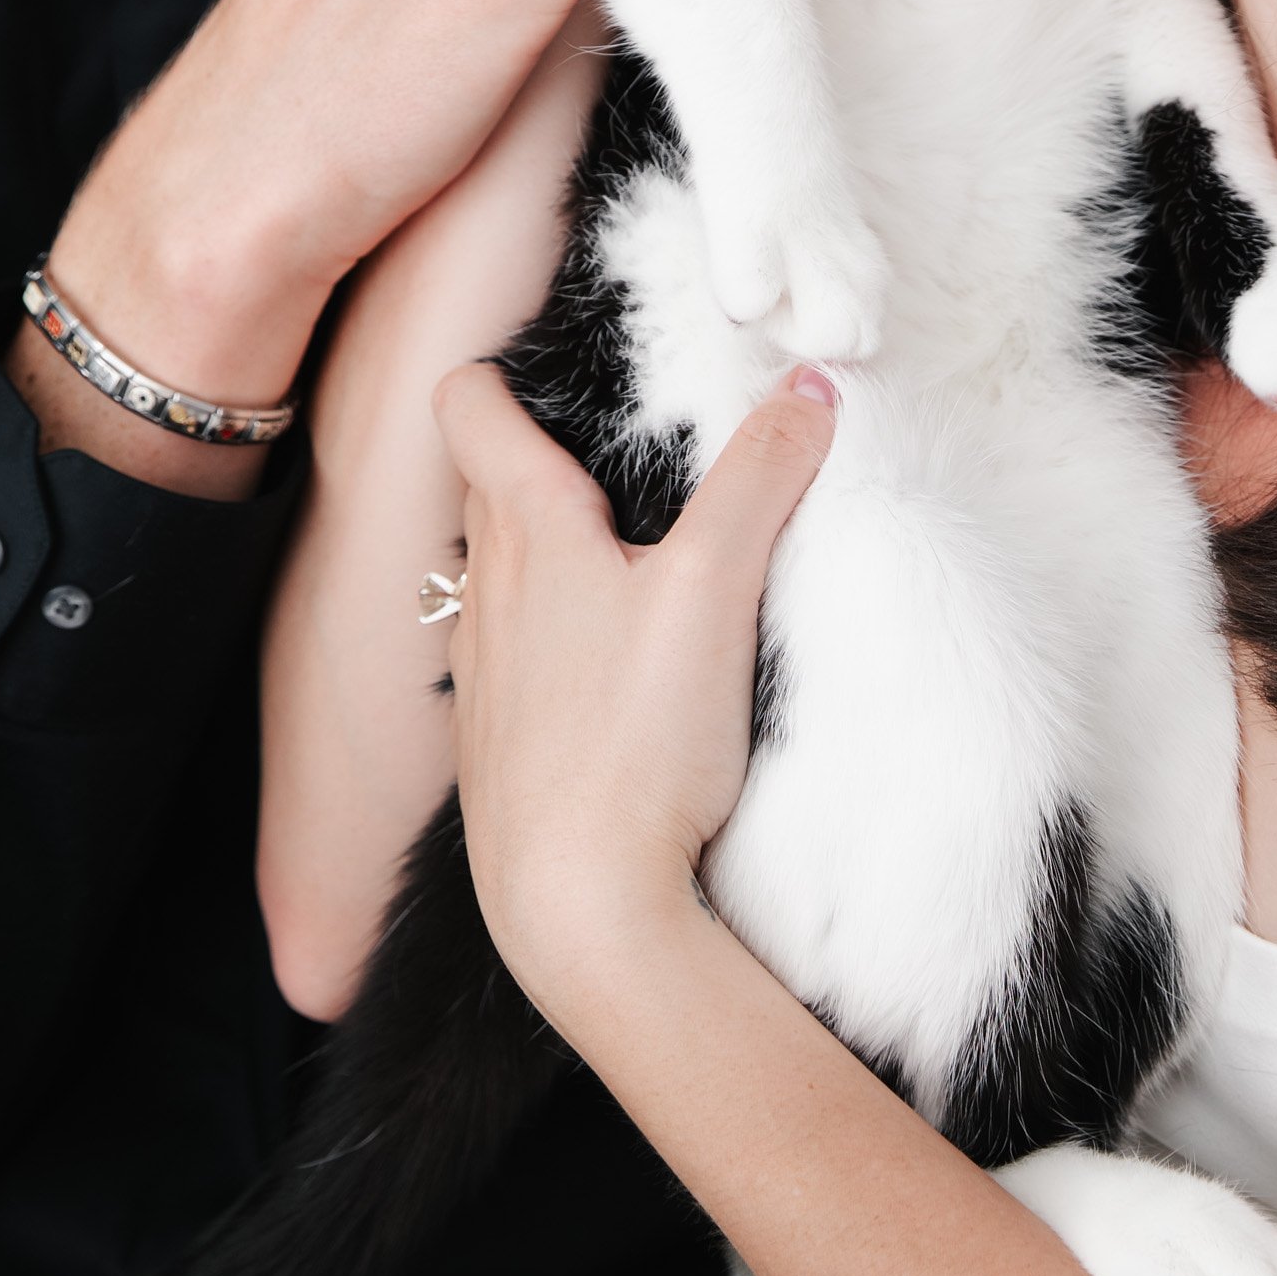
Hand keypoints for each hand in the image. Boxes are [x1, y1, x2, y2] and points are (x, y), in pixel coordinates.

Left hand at [431, 359, 836, 1027]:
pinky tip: (610, 671)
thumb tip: (809, 386)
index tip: (551, 364)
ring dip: (545, 548)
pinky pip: (510, 655)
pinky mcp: (496, 744)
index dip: (498, 370)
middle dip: (539, 453)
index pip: (467, 407)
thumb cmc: (635, 743)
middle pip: (486, 483)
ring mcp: (481, 673)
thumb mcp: (718, 588)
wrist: (577, 911)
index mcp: (524, 531)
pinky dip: (549, 635)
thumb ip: (763, 476)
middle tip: (619, 448)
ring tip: (624, 553)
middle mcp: (485, 591)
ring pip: (497, 573)